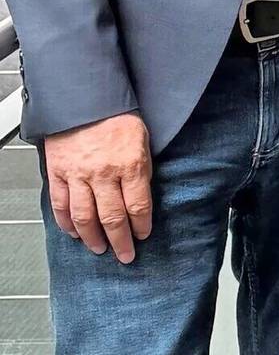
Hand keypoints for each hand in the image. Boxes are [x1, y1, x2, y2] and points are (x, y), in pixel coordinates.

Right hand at [45, 113, 152, 263]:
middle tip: (125, 255)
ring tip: (100, 249)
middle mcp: (104, 173)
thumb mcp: (144, 142)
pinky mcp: (59, 173)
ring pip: (85, 217)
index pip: (138, 206)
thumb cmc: (118, 118)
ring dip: (93, 237)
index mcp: (130, 164)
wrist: (87, 99)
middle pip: (113, 217)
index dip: (141, 226)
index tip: (143, 236)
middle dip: (120, 240)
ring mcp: (78, 175)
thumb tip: (142, 198)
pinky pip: (61, 204)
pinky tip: (74, 233)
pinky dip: (66, 223)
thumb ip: (142, 171)